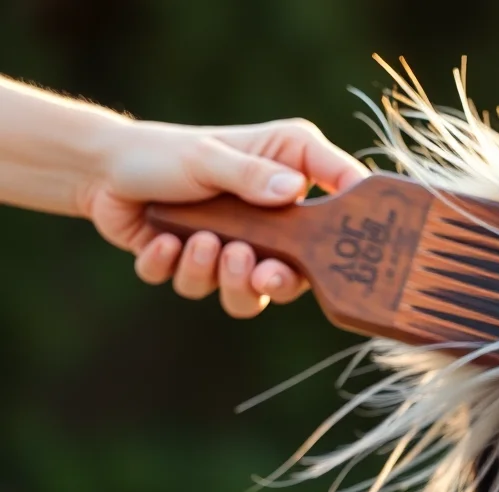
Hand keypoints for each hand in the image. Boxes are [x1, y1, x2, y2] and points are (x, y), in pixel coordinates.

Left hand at [81, 119, 368, 317]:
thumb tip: (294, 192)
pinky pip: (196, 288)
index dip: (357, 222)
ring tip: (200, 242)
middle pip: (301, 272)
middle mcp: (274, 218)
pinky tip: (160, 240)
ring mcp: (239, 249)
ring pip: (249, 293)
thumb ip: (250, 174)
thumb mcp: (209, 156)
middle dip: (277, 281)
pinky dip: (174, 266)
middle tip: (259, 273)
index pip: (345, 197)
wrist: (103, 173)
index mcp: (291, 175)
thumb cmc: (165, 152)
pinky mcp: (201, 270)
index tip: (352, 242)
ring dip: (222, 276)